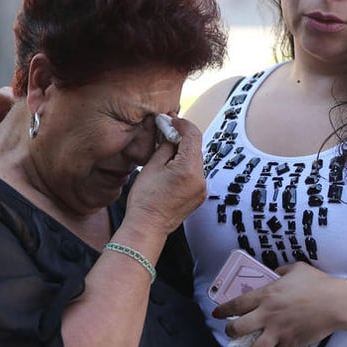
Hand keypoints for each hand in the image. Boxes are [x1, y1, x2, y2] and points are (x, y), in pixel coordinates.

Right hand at [124, 116, 206, 234]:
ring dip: (184, 152)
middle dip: (182, 138)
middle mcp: (200, 178)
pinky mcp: (199, 195)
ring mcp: (202, 188)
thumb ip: (165, 146)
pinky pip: (195, 173)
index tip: (173, 120)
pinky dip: (185, 166)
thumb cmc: (145, 199)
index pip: (193, 135)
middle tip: (166, 132)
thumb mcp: (152, 166)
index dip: (183, 124)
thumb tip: (171, 134)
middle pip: (196, 148)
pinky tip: (171, 167)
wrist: (147, 227)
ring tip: (166, 151)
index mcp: (189, 168)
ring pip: (196, 160)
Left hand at [213, 262, 343, 346]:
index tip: (217, 315)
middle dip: (231, 332)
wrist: (337, 303)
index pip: (235, 305)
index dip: (222, 311)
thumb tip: (274, 273)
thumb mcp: (296, 269)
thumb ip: (281, 271)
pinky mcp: (292, 344)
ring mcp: (279, 332)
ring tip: (256, 346)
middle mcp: (267, 315)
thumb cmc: (318, 283)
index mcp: (265, 296)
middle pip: (237, 330)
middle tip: (234, 332)